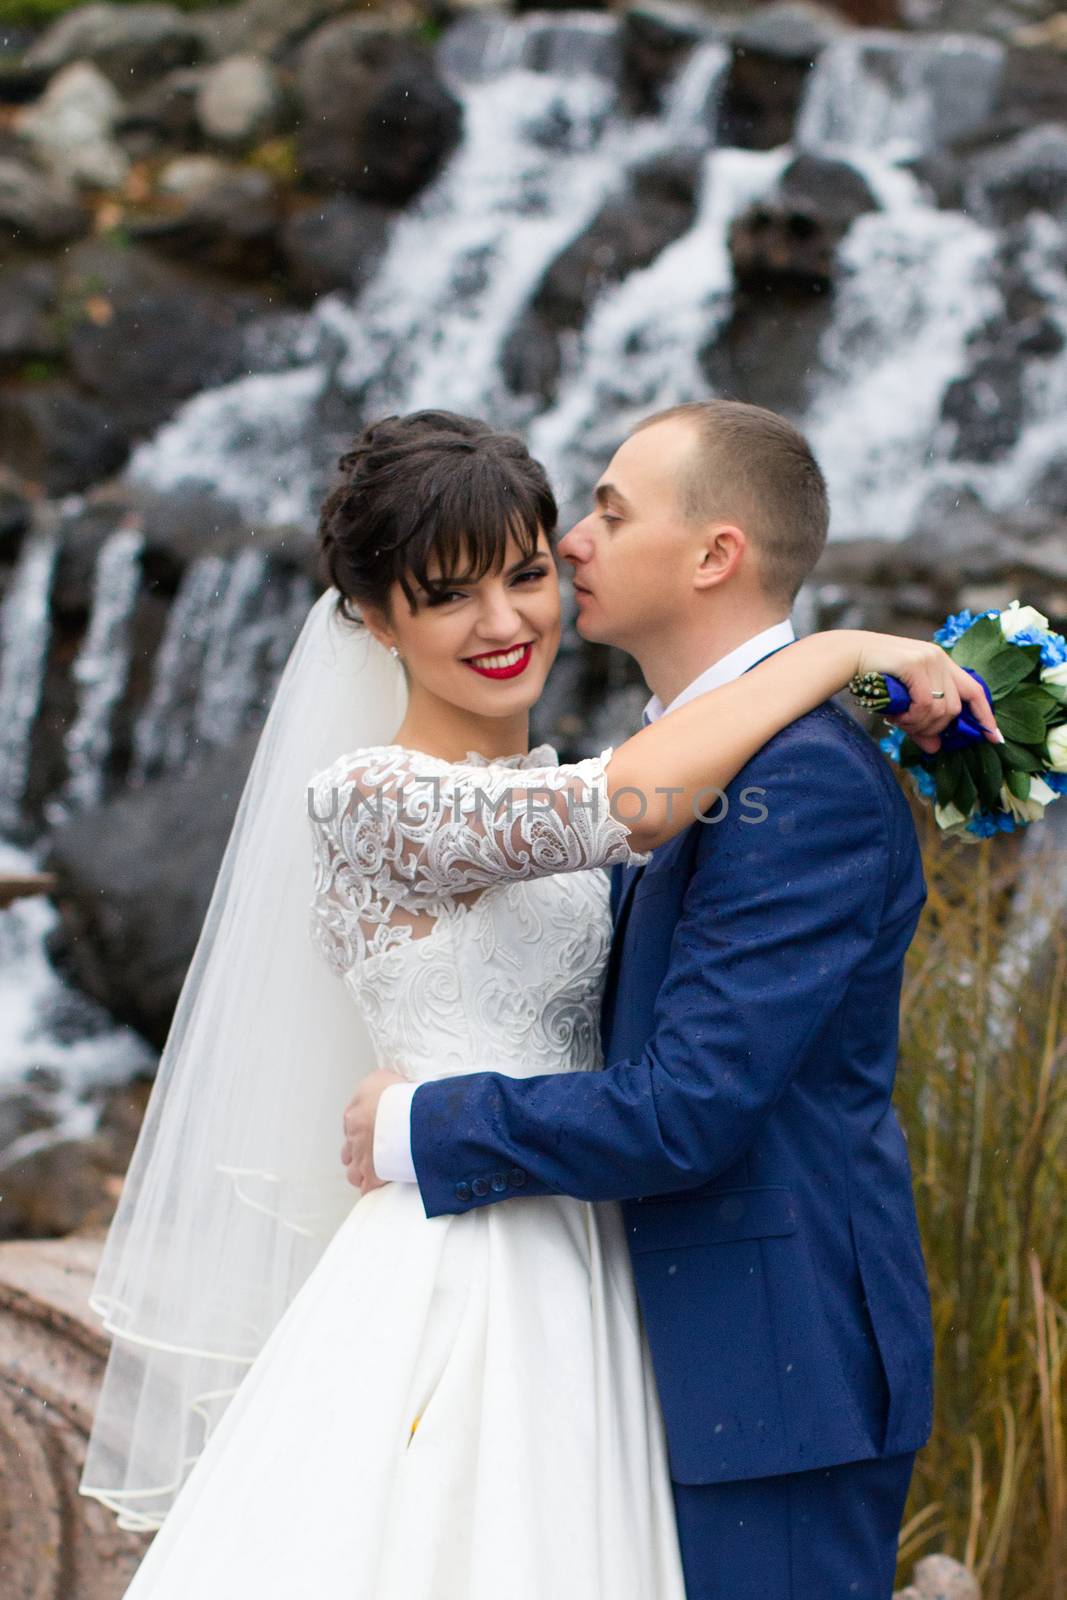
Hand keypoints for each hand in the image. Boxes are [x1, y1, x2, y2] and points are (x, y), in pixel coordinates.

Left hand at [340, 1068, 407, 1194]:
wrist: (407, 1114)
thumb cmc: (399, 1094)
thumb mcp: (384, 1078)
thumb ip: (377, 1086)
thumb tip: (381, 1087)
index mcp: (355, 1111)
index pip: (351, 1124)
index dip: (362, 1130)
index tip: (372, 1132)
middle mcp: (354, 1135)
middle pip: (348, 1150)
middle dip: (358, 1153)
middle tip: (373, 1154)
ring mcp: (362, 1156)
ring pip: (353, 1171)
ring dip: (362, 1173)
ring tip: (375, 1173)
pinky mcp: (373, 1173)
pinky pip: (368, 1187)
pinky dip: (373, 1188)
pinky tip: (380, 1187)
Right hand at [854, 632, 1003, 754]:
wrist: (848, 656)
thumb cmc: (873, 678)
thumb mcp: (903, 704)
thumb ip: (921, 723)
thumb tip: (936, 749)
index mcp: (942, 663)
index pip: (975, 691)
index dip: (985, 716)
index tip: (995, 738)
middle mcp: (940, 658)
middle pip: (955, 708)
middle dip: (936, 728)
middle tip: (912, 732)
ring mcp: (929, 659)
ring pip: (942, 709)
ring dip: (921, 724)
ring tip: (900, 722)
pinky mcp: (915, 664)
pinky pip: (925, 703)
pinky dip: (913, 717)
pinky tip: (897, 716)